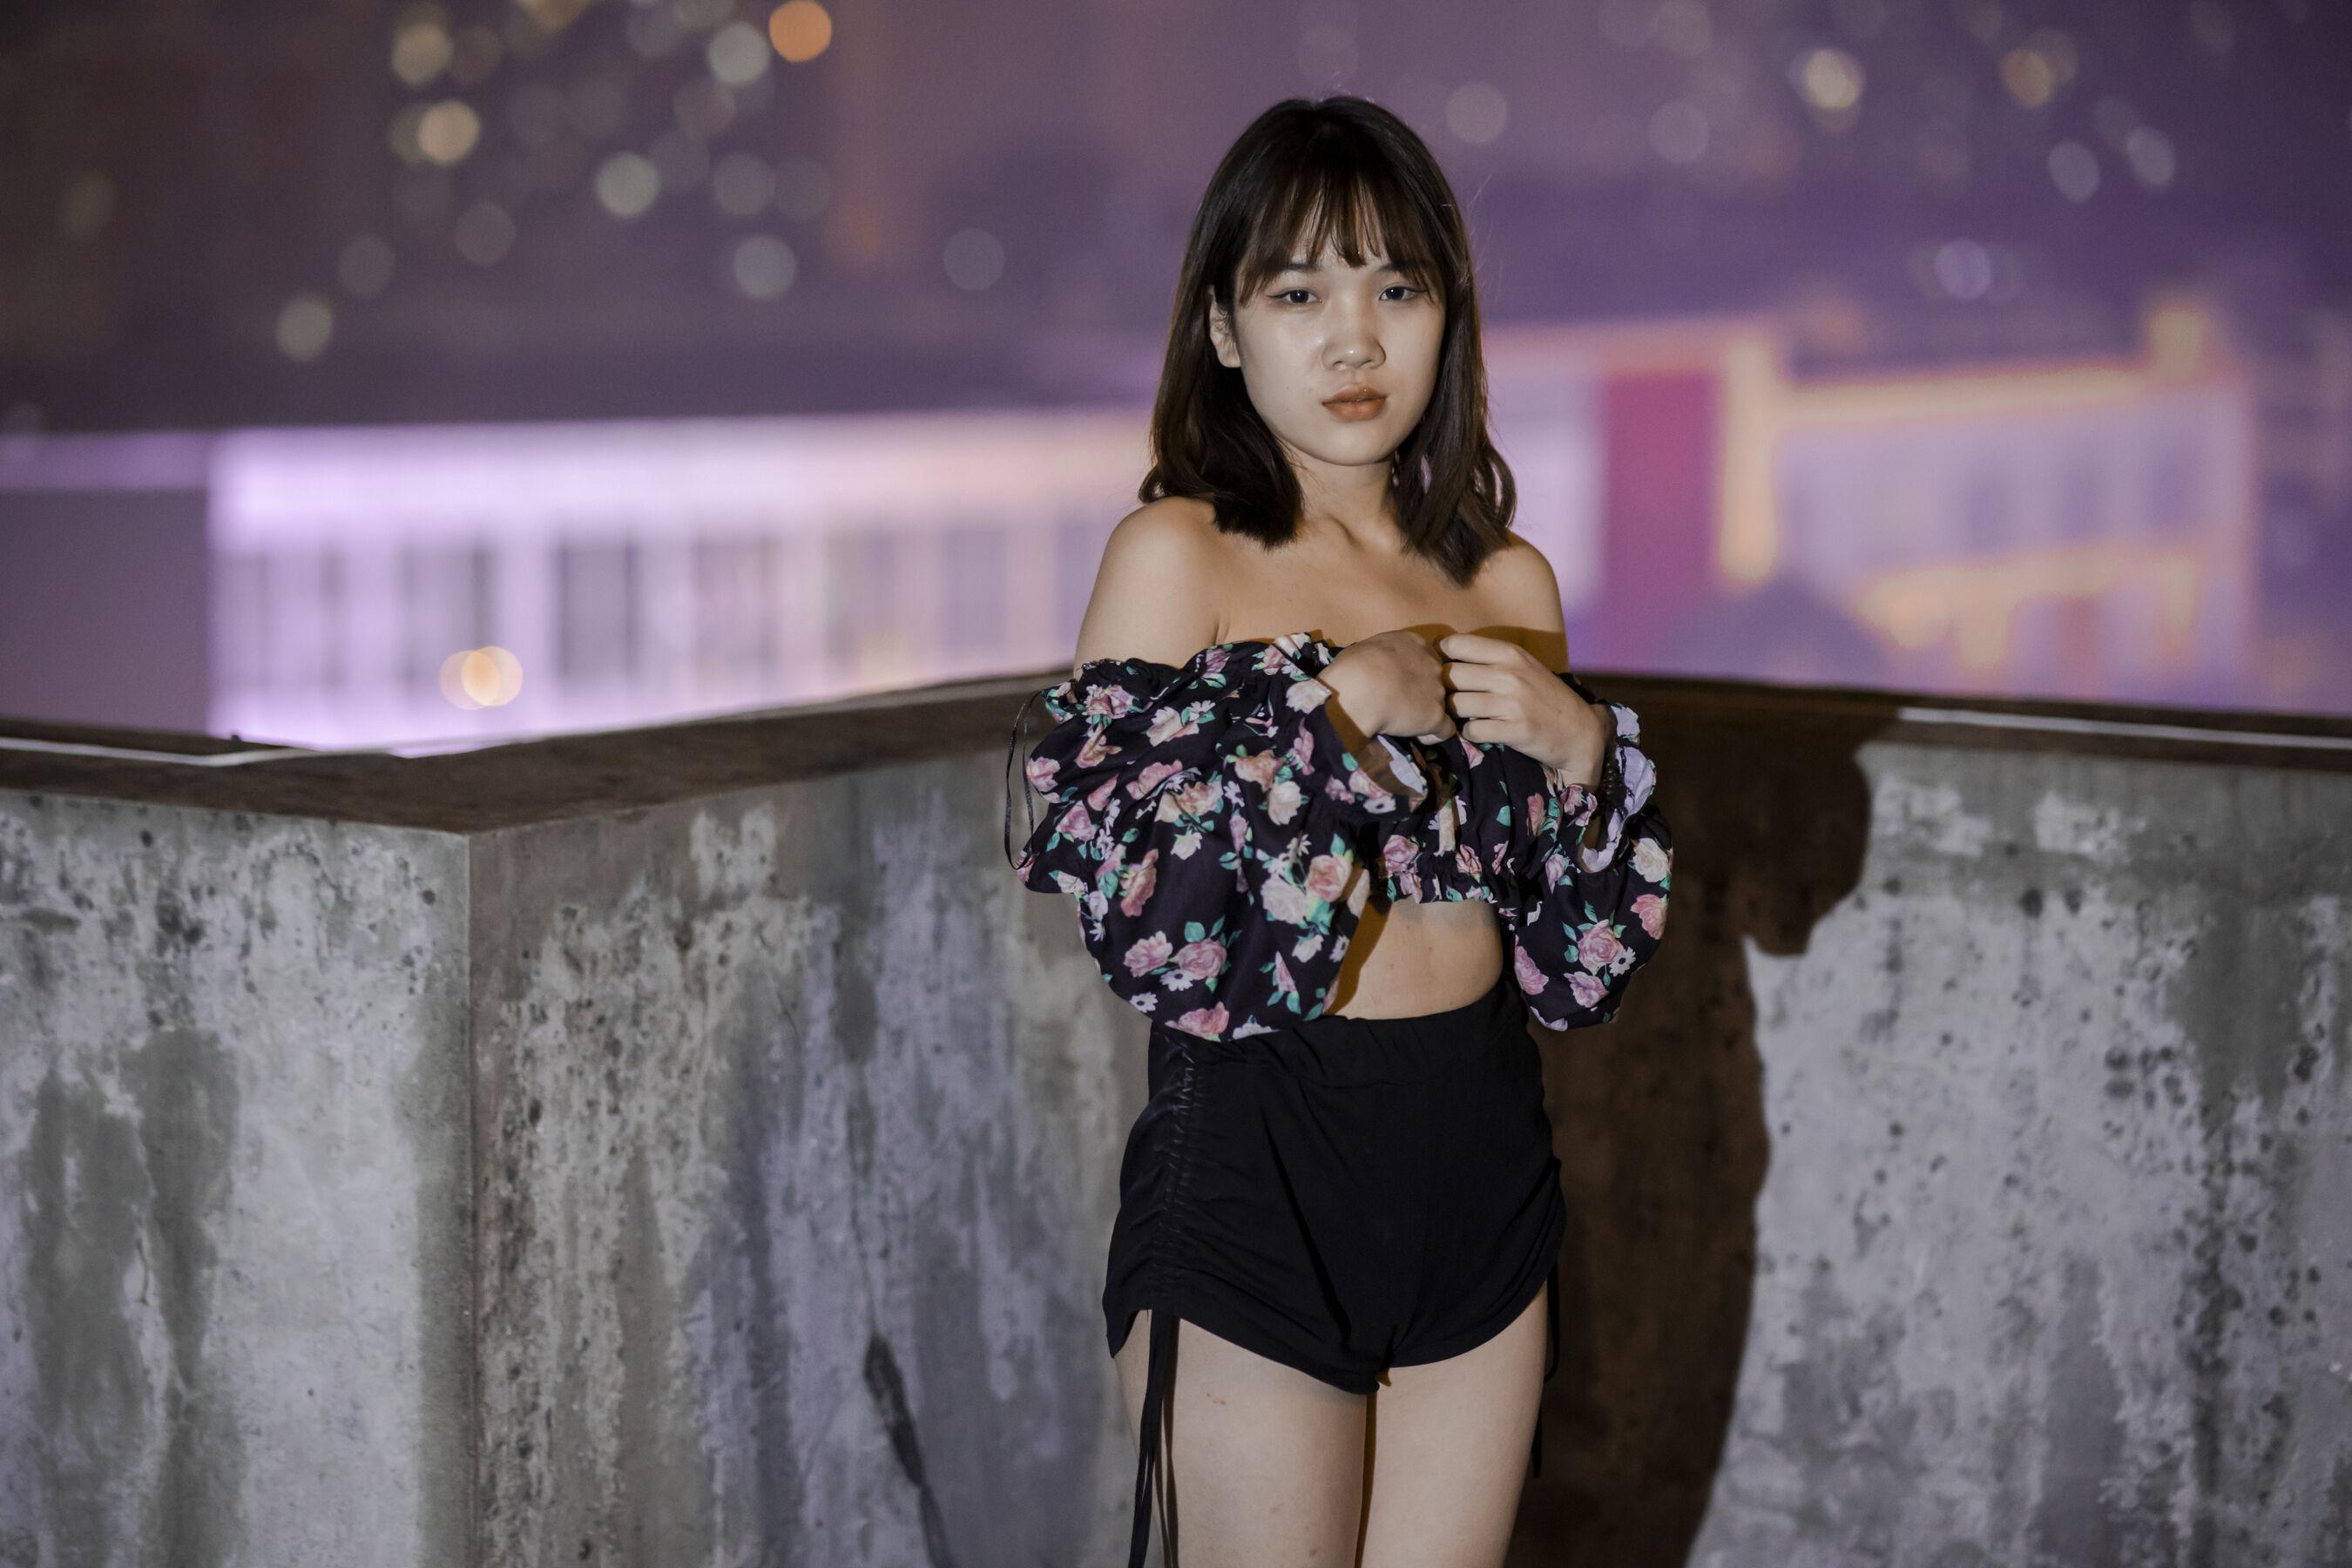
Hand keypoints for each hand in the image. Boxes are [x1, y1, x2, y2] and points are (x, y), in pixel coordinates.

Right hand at [1318, 630, 1456, 741]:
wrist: (1359, 691)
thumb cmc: (1353, 667)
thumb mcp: (1367, 649)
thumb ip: (1383, 656)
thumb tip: (1377, 666)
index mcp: (1415, 644)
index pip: (1426, 658)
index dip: (1414, 673)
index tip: (1400, 683)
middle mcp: (1433, 664)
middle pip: (1436, 680)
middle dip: (1423, 692)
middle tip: (1402, 703)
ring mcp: (1438, 690)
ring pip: (1440, 705)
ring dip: (1427, 714)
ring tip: (1405, 723)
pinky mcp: (1436, 715)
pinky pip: (1445, 730)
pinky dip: (1435, 734)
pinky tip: (1421, 736)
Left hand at [1437, 631, 1608, 785]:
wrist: (1579, 730)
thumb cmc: (1544, 695)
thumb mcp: (1523, 665)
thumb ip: (1488, 657)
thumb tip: (1443, 650)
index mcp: (1509, 653)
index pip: (1455, 645)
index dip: (1443, 658)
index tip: (1449, 669)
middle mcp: (1509, 674)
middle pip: (1450, 676)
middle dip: (1446, 689)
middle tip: (1455, 697)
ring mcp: (1512, 703)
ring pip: (1457, 705)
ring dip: (1456, 714)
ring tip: (1467, 715)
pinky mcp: (1515, 730)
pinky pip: (1471, 731)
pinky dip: (1471, 733)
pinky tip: (1481, 730)